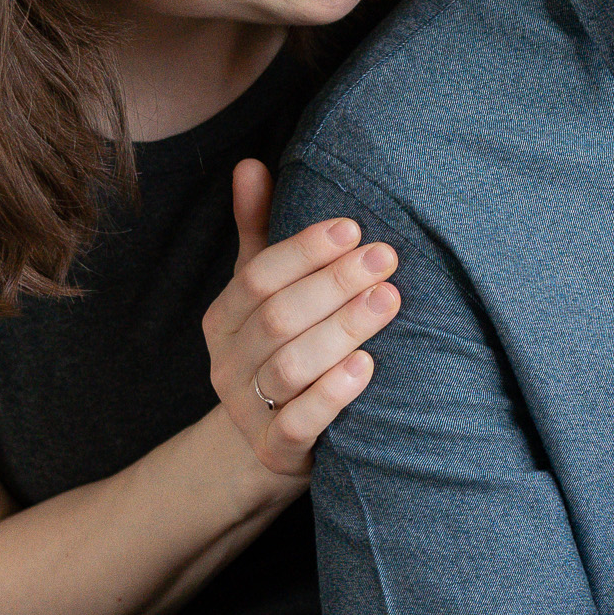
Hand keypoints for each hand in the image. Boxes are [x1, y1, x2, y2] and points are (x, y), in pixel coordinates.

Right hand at [202, 159, 401, 477]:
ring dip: (342, 330)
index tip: (354, 227)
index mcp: (225, 319)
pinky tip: (367, 367)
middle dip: (335, 284)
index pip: (259, 276)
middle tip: (387, 258)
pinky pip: (298, 422)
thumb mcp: (264, 296)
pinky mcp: (275, 450)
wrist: (269, 445)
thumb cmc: (279, 352)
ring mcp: (248, 410)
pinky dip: (332, 395)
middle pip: (279, 317)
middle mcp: (227, 363)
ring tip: (389, 301)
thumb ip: (260, 232)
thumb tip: (251, 164)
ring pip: (291, 366)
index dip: (304, 251)